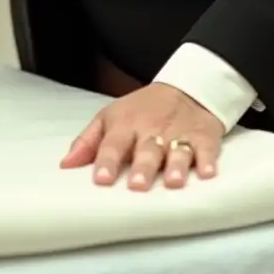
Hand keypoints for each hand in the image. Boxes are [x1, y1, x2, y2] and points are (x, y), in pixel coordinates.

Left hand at [60, 83, 222, 190]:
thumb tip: (65, 166)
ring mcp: (179, 133)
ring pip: (177, 151)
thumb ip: (88, 142)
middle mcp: (152, 129)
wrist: (186, 87)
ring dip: (176, 166)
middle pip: (147, 150)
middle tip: (138, 186)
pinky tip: (207, 173)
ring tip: (173, 182)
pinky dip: (208, 161)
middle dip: (143, 168)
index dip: (106, 161)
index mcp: (126, 125)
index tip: (101, 180)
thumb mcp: (110, 117)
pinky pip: (206, 149)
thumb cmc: (142, 110)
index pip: (113, 143)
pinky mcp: (203, 136)